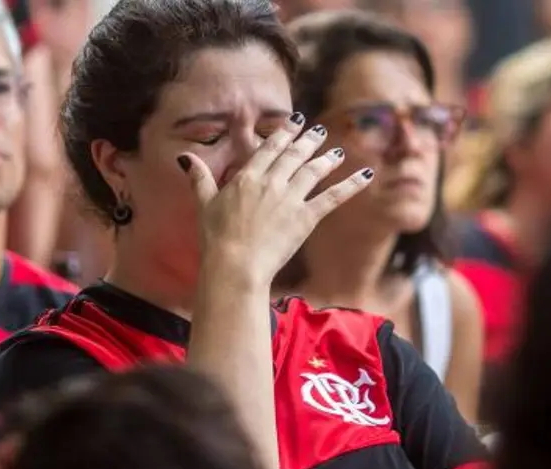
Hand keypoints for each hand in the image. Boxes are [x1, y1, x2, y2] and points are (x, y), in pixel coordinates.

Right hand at [178, 112, 374, 287]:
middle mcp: (271, 183)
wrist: (235, 264)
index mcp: (247, 178)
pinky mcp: (306, 218)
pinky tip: (364, 175)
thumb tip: (185, 157)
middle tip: (318, 130)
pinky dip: (350, 186)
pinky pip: (332, 197)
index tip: (295, 122)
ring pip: (313, 171)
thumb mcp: (204, 204)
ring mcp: (290, 199)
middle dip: (308, 141)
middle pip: (294, 155)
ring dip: (327, 159)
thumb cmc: (216, 239)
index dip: (284, 133)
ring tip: (338, 151)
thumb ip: (200, 178)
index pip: (269, 149)